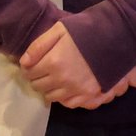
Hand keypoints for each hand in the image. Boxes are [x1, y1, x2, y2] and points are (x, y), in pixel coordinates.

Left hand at [20, 22, 135, 108]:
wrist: (111, 39)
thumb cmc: (82, 32)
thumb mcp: (57, 31)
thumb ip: (38, 46)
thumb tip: (23, 62)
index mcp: (53, 62)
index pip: (30, 73)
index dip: (27, 70)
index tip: (28, 66)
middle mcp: (64, 80)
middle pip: (39, 86)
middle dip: (35, 79)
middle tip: (37, 72)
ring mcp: (77, 90)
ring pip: (52, 97)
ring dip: (47, 89)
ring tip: (48, 79)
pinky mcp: (90, 95)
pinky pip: (69, 103)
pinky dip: (62, 98)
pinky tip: (62, 88)